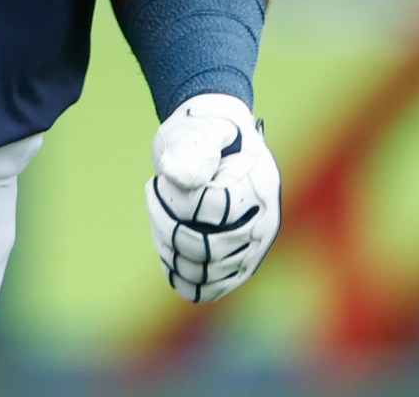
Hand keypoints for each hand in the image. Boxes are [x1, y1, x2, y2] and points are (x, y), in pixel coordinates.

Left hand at [144, 93, 279, 303]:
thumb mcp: (194, 129)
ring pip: (203, 273)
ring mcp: (253, 250)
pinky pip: (205, 290)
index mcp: (260, 185)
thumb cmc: (201, 133)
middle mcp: (265, 223)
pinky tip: (166, 244)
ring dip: (167, 247)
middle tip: (154, 193)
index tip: (161, 178)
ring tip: (158, 214)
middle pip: (208, 248)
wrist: (215, 147)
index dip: (176, 198)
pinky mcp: (237, 269)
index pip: (213, 210)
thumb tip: (181, 178)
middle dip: (166, 223)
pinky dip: (177, 273)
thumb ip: (190, 146)